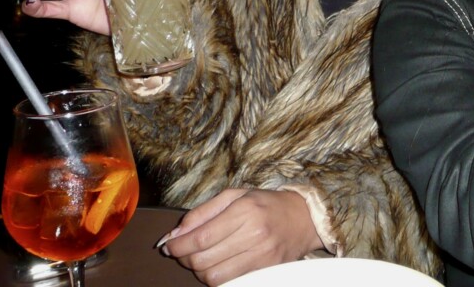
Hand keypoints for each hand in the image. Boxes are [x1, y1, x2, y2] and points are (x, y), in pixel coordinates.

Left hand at [158, 188, 323, 286]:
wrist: (304, 219)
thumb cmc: (266, 204)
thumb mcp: (236, 195)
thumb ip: (203, 212)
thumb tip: (175, 233)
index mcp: (245, 210)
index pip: (201, 237)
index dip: (179, 246)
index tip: (169, 246)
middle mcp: (254, 234)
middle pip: (204, 259)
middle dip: (185, 258)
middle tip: (183, 251)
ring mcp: (261, 256)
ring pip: (214, 276)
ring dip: (199, 271)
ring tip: (201, 259)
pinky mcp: (265, 271)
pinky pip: (229, 283)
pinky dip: (216, 277)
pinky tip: (217, 265)